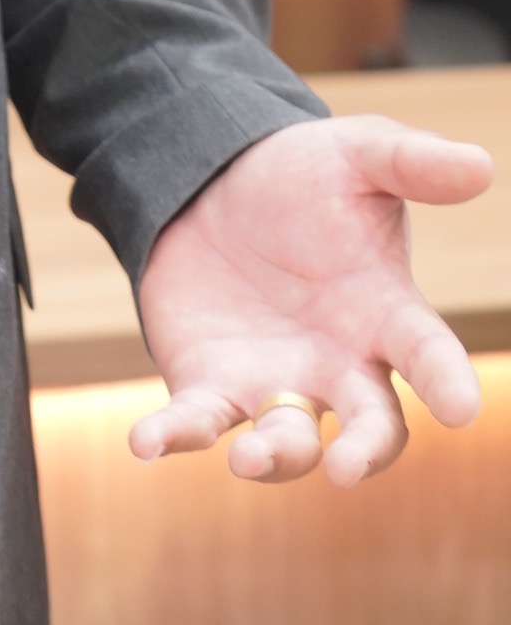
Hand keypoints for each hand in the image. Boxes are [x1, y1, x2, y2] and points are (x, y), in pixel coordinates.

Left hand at [131, 115, 492, 484]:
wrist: (213, 182)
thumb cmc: (301, 175)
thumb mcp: (356, 155)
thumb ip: (411, 162)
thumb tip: (480, 165)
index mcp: (387, 314)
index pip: (429, 356)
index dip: (447, 382)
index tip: (461, 408)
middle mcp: (340, 365)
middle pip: (369, 425)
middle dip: (365, 450)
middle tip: (347, 468)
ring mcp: (276, 383)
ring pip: (287, 442)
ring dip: (274, 457)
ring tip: (248, 460)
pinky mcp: (211, 386)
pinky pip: (198, 423)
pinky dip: (175, 436)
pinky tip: (148, 442)